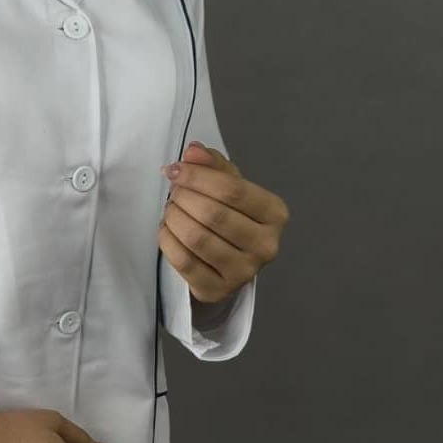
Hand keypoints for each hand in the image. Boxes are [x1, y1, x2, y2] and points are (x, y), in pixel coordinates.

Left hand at [158, 140, 289, 304]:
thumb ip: (213, 166)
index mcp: (275, 214)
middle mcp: (266, 245)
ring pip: (196, 238)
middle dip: (184, 197)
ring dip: (174, 218)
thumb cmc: (231, 218)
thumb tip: (192, 151)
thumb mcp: (229, 187)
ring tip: (170, 210)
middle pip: (213, 214)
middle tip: (173, 193)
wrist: (228, 265)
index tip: (174, 170)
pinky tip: (167, 229)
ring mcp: (243, 272)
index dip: (198, 176)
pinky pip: (183, 261)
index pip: (232, 190)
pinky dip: (167, 240)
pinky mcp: (217, 290)